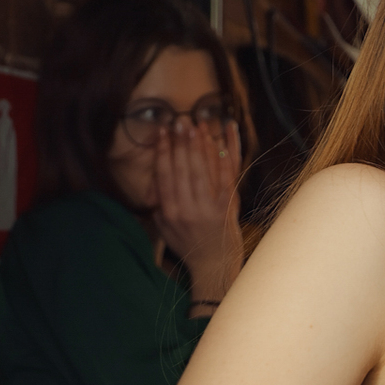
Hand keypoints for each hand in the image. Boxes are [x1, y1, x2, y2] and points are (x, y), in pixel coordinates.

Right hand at [153, 118, 243, 305]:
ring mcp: (210, 207)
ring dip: (202, 143)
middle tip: (180, 120)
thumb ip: (158, 202)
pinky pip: (227, 174)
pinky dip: (227, 153)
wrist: (214, 264)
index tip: (162, 132)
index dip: (163, 151)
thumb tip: (156, 177)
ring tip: (198, 123)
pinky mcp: (229, 205)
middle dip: (182, 141)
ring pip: (205, 169)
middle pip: (184, 168)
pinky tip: (225, 137)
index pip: (164, 175)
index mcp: (169, 212)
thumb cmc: (187, 243)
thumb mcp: (164, 226)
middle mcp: (188, 208)